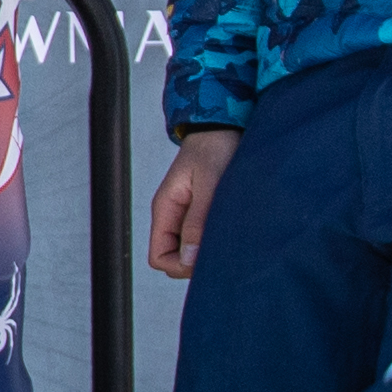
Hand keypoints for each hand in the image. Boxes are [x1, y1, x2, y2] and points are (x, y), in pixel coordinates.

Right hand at [148, 124, 239, 279]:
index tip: (206, 258)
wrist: (225, 126)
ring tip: (231, 239)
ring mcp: (187, 216)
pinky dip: (215, 242)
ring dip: (207, 252)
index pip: (159, 257)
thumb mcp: (209, 184)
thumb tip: (188, 260)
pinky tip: (232, 232)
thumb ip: (197, 221)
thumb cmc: (216, 148)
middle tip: (224, 250)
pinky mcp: (202, 213)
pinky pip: (202, 239)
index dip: (180, 266)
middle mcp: (173, 217)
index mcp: (165, 209)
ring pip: (189, 251)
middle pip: (174, 259)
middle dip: (195, 263)